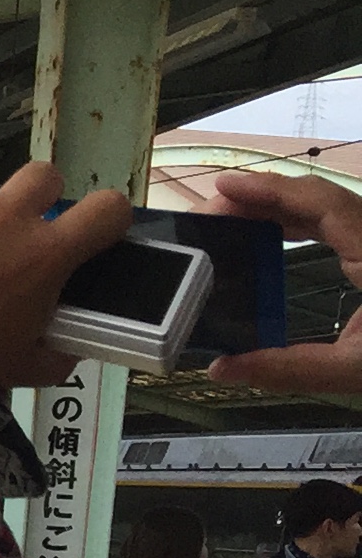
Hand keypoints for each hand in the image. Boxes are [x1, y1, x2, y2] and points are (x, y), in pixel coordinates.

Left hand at [0, 164, 131, 392]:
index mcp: (43, 252)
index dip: (103, 217)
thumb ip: (50, 355)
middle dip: (34, 198)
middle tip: (4, 238)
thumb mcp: (13, 368)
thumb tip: (68, 350)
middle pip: (42, 177)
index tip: (87, 232)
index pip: (106, 211)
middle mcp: (4, 213)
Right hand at [197, 170, 361, 392]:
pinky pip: (340, 224)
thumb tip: (222, 369)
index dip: (270, 189)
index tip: (223, 188)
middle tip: (210, 214)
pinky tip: (274, 235)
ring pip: (330, 208)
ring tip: (231, 220)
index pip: (322, 203)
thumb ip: (289, 369)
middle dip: (263, 199)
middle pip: (320, 199)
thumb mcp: (357, 369)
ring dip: (278, 209)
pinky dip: (301, 223)